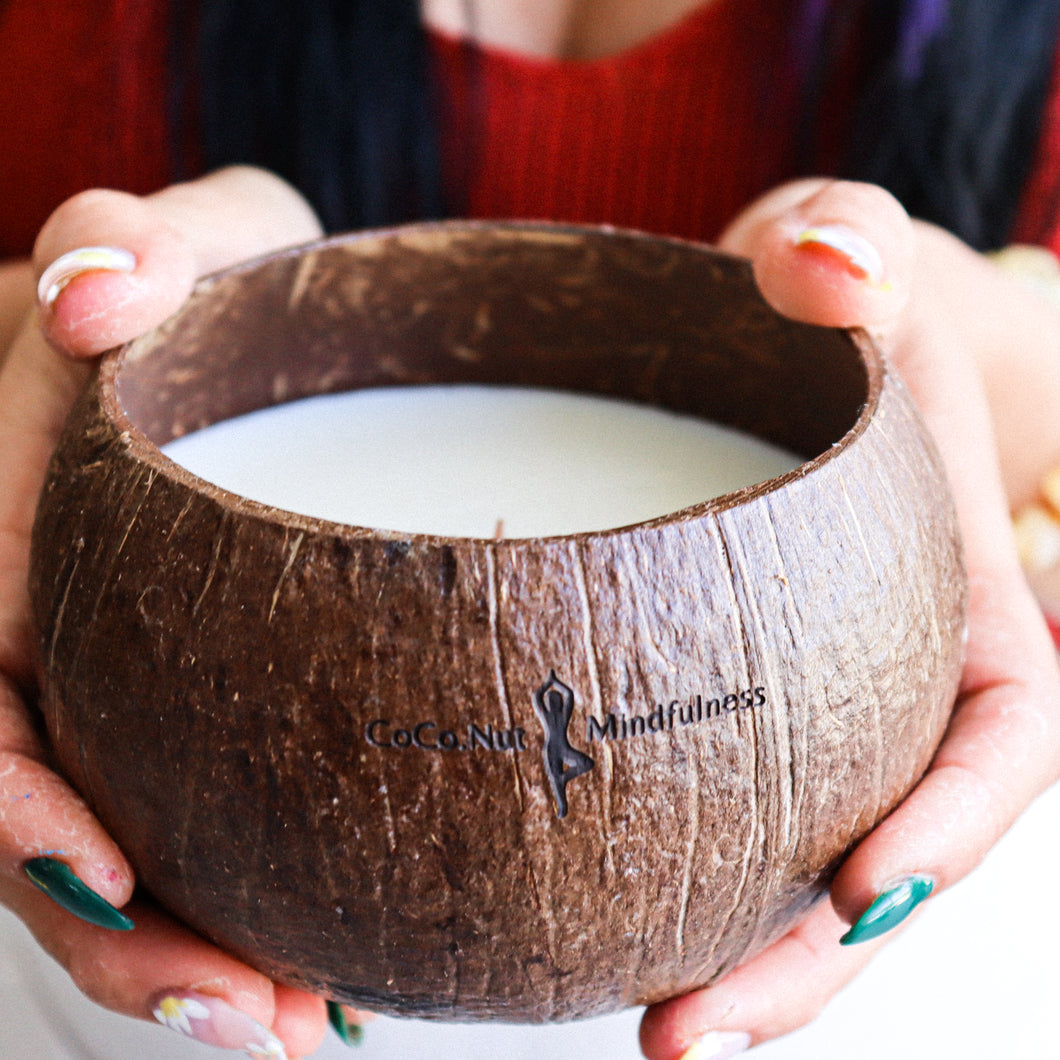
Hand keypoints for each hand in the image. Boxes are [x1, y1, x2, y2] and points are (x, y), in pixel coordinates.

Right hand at [0, 167, 373, 1056]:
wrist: (273, 353)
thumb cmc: (230, 296)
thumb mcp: (198, 244)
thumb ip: (142, 239)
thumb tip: (92, 293)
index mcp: (11, 527)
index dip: (17, 797)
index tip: (117, 876)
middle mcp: (38, 624)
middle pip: (34, 811)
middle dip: (123, 930)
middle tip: (257, 1015)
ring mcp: (104, 683)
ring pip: (104, 851)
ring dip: (182, 954)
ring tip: (295, 1022)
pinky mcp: (177, 715)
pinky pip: (182, 825)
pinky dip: (231, 907)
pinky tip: (315, 967)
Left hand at [639, 180, 1059, 1058]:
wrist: (777, 339)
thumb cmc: (828, 306)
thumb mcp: (845, 247)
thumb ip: (846, 245)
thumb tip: (821, 269)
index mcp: (951, 589)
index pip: (997, 728)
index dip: (954, 823)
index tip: (866, 894)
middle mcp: (885, 669)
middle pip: (887, 844)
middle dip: (813, 954)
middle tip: (690, 1033)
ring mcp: (807, 699)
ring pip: (799, 859)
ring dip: (738, 959)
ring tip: (646, 1031)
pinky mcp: (723, 701)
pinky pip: (719, 813)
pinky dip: (673, 888)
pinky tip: (592, 931)